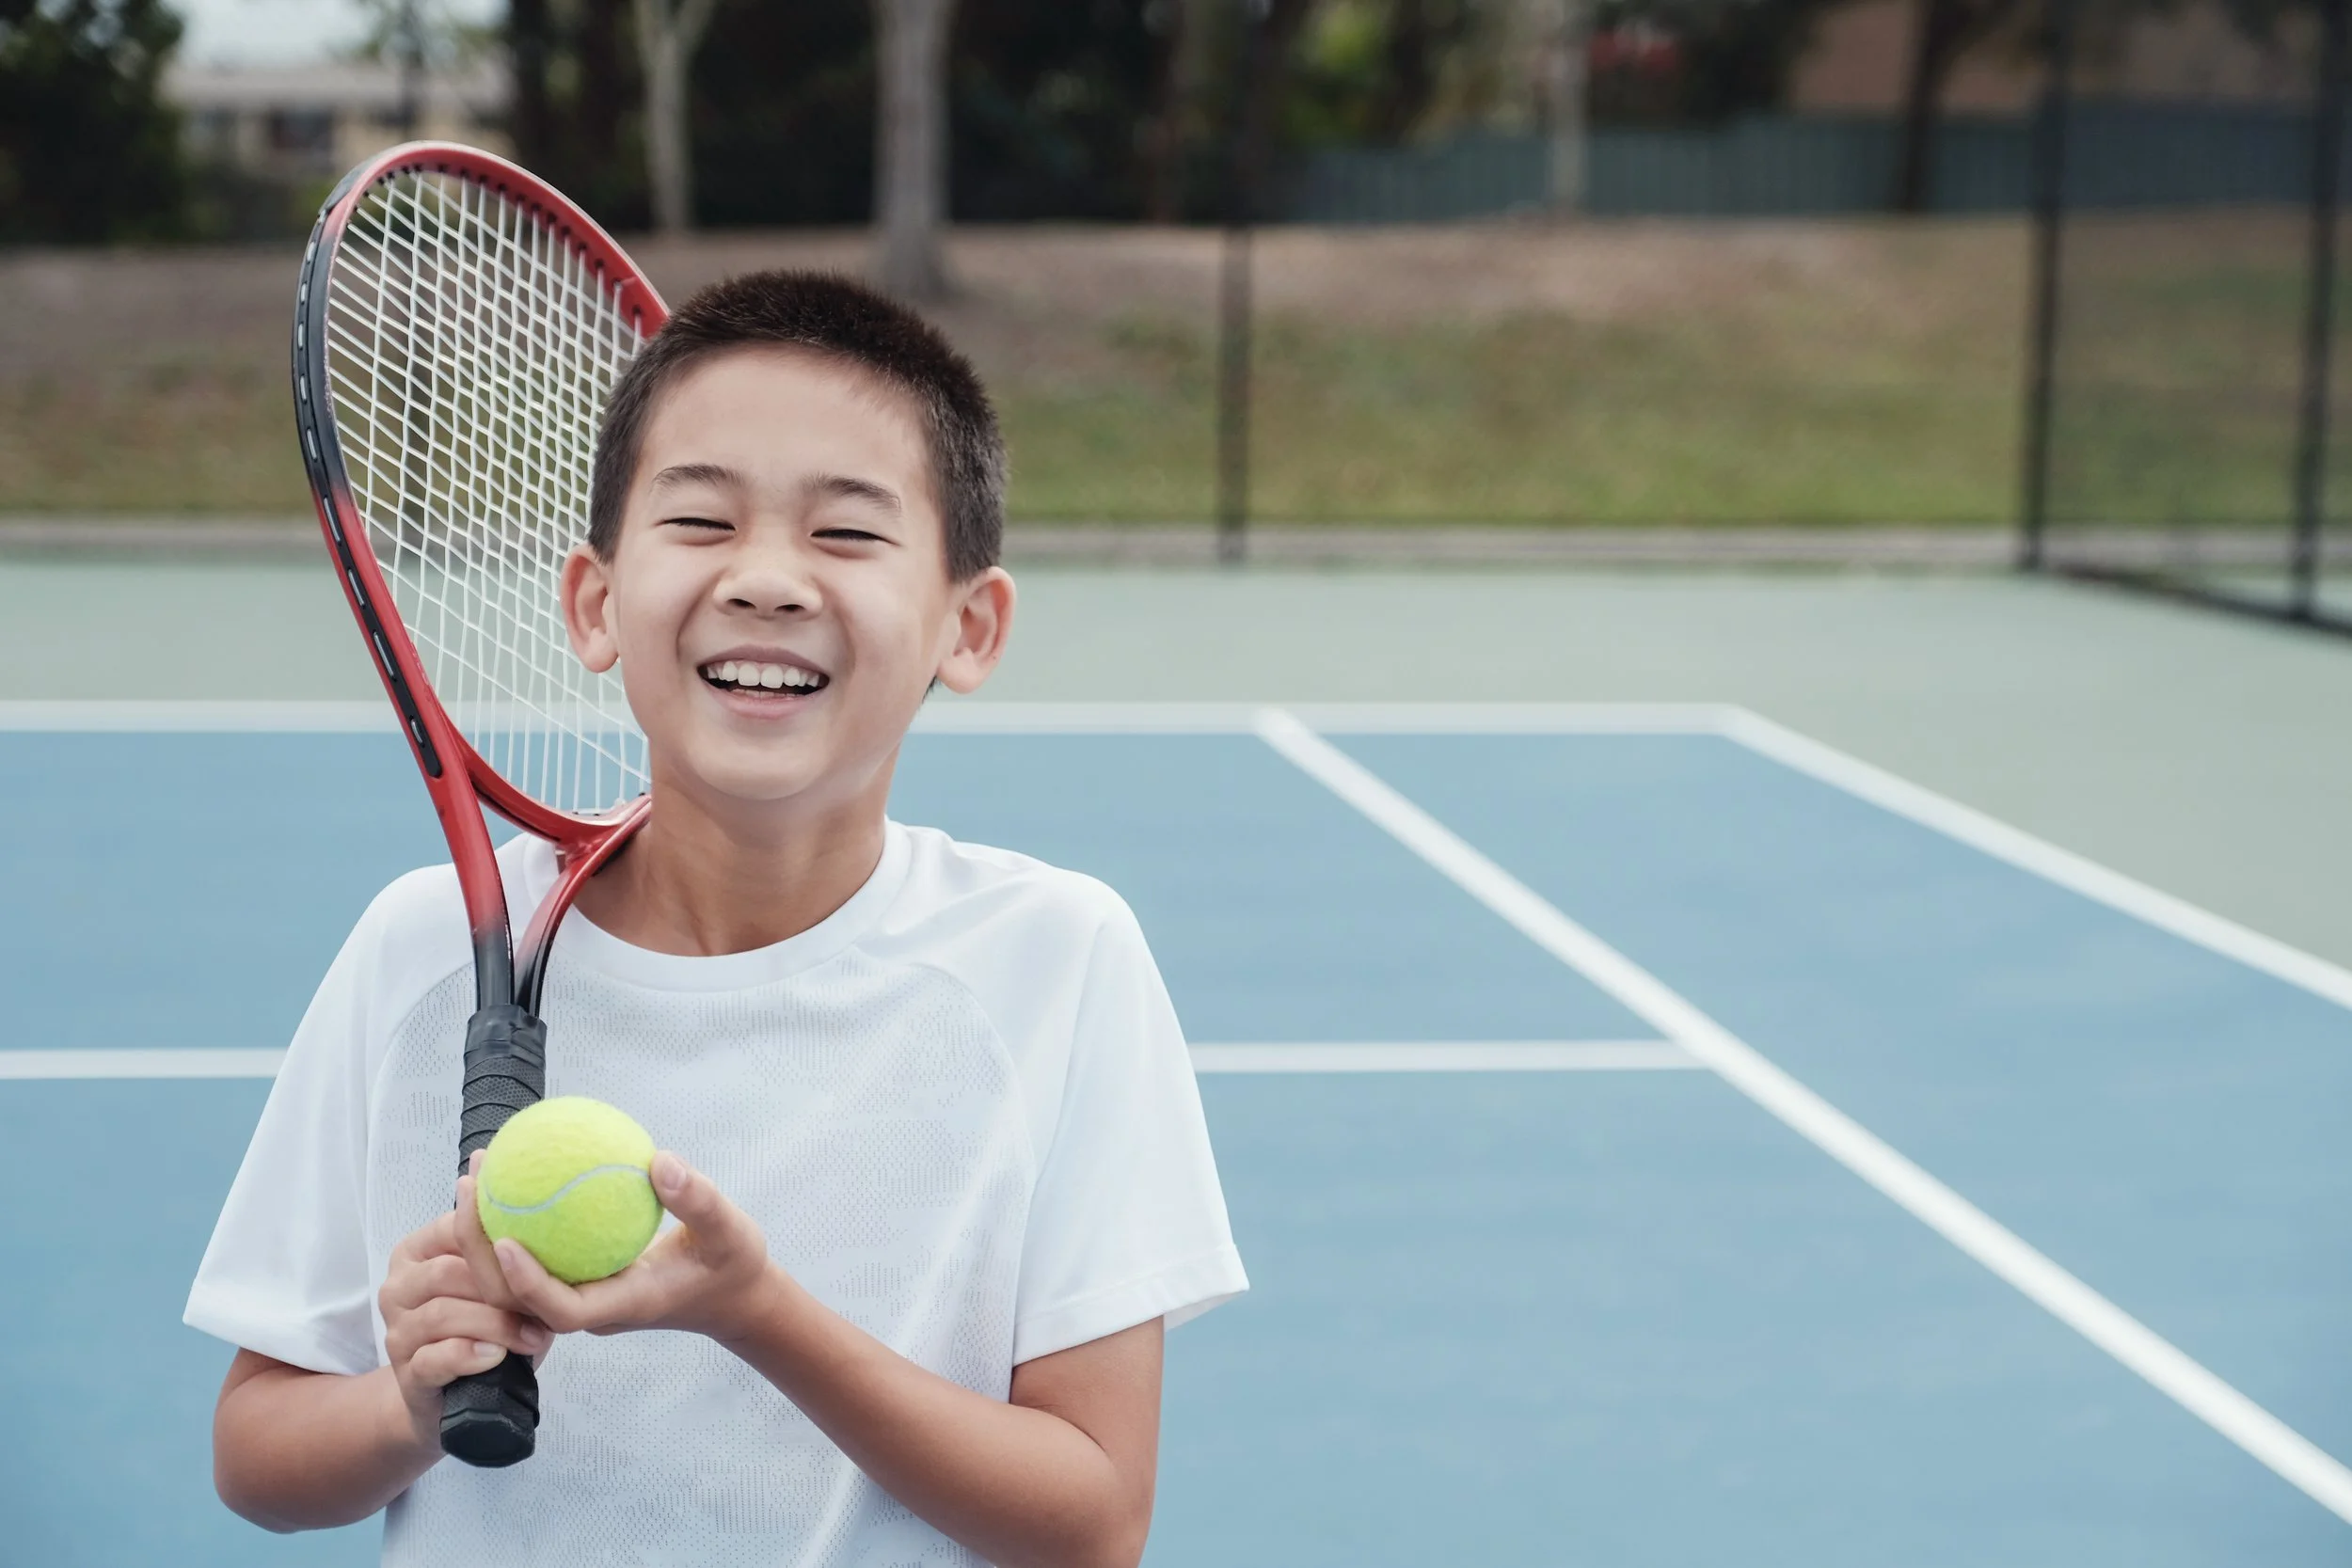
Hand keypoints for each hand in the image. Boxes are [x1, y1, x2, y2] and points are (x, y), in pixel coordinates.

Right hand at [379, 1191, 554, 1450]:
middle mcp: (398, 1287)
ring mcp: (397, 1331)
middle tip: (542, 1307)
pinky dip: (470, 1355)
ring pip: (442, 1315)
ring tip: (533, 1336)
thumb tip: (552, 1211)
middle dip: (500, 1289)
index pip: (452, 1229)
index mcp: (415, 1252)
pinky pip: (435, 1358)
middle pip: (446, 1273)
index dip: (498, 1242)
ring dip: (495, 1325)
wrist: (450, 1394)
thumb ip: (507, 1249)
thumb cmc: (482, 1324)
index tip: (541, 1256)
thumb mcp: (496, 1282)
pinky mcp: (407, 1373)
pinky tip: (497, 1356)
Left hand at [454, 1150, 776, 1346]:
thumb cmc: (733, 1265)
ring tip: (477, 1172)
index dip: (526, 1282)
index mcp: (624, 1304)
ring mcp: (583, 1298)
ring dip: (487, 1234)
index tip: (506, 1236)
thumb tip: (659, 1160)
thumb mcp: (730, 1230)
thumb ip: (698, 1200)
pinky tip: (512, 1177)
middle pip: (517, 1298)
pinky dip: (516, 1223)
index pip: (561, 1309)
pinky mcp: (580, 1282)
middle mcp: (593, 1307)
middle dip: (481, 1248)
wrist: (732, 1296)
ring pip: (516, 1282)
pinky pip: (536, 1258)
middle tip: (471, 1181)